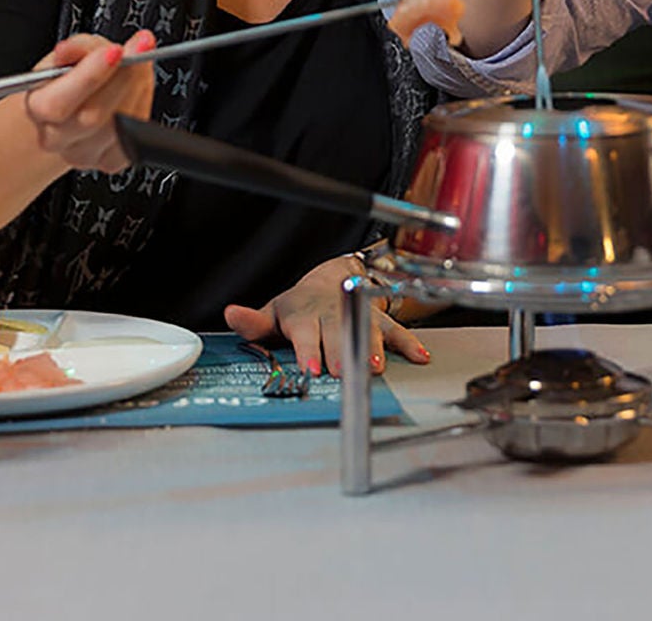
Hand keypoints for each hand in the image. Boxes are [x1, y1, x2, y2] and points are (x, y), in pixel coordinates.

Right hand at [16, 31, 157, 173]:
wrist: (72, 107)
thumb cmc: (70, 78)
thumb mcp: (71, 52)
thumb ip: (77, 47)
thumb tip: (71, 49)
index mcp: (38, 109)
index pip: (58, 103)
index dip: (89, 76)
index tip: (115, 51)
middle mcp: (57, 138)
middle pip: (92, 117)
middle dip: (122, 77)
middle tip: (140, 48)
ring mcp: (84, 154)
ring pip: (118, 125)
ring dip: (137, 88)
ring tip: (139, 64)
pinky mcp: (111, 161)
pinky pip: (135, 136)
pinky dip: (143, 106)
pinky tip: (138, 88)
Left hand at [223, 254, 431, 378]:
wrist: (334, 279)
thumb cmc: (300, 307)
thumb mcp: (274, 314)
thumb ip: (254, 323)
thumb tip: (231, 315)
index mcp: (304, 314)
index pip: (305, 333)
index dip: (308, 351)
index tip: (311, 369)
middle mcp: (333, 312)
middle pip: (338, 333)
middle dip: (341, 353)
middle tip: (342, 373)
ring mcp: (358, 313)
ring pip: (368, 329)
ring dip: (374, 347)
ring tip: (378, 366)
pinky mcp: (380, 317)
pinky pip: (396, 329)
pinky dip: (409, 342)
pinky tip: (420, 356)